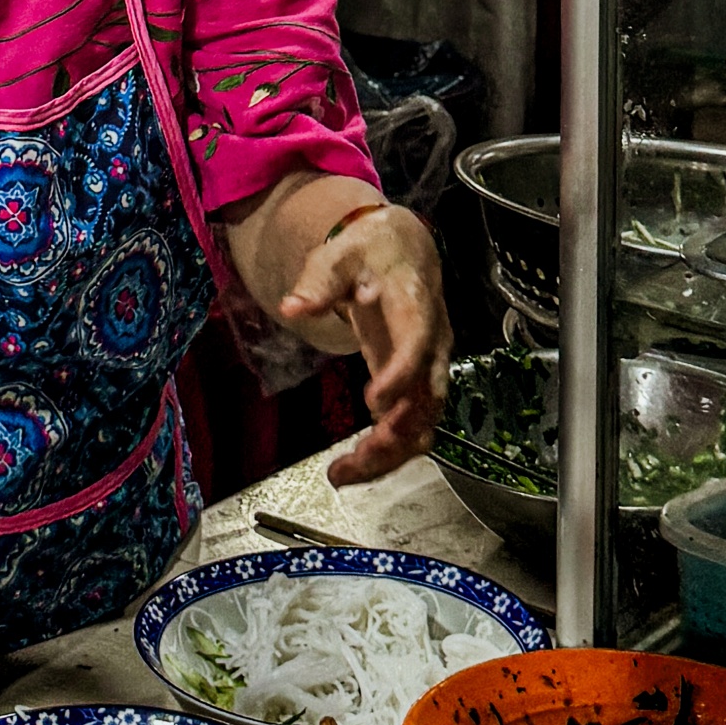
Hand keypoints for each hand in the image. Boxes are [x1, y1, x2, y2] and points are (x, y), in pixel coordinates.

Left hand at [278, 205, 451, 486]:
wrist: (403, 249)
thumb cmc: (371, 250)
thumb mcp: (340, 254)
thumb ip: (319, 281)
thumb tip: (293, 306)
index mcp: (417, 306)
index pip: (417, 345)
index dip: (400, 377)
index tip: (373, 405)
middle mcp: (432, 344)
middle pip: (426, 400)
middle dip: (394, 437)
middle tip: (352, 461)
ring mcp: (426, 368)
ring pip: (421, 424)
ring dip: (387, 456)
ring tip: (342, 475)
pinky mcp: (412, 385)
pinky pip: (408, 426)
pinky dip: (384, 452)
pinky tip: (350, 467)